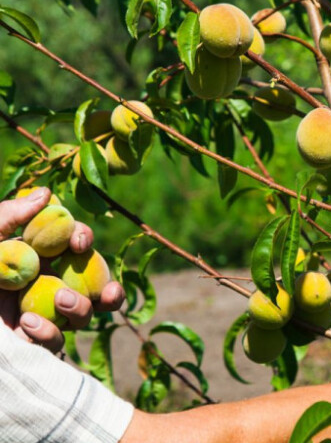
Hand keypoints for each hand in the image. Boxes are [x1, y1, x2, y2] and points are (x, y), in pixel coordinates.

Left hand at [0, 187, 124, 351]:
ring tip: (60, 300)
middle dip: (110, 291)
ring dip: (79, 309)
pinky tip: (26, 324)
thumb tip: (46, 194)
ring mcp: (40, 316)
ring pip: (83, 317)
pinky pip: (55, 344)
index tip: (79, 242)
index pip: (75, 246)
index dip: (84, 240)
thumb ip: (11, 214)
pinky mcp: (28, 344)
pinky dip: (48, 334)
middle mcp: (45, 286)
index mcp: (38, 256)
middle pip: (95, 289)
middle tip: (108, 292)